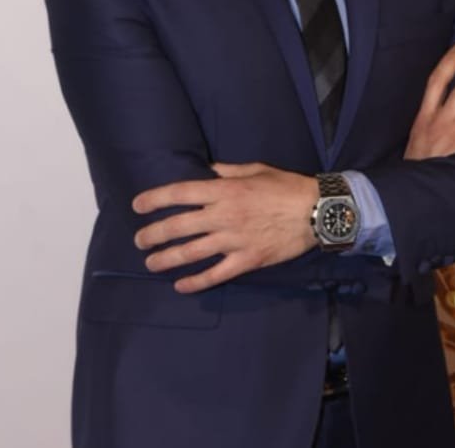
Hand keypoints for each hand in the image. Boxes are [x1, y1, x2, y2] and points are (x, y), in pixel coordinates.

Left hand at [132, 163, 318, 292]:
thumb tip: (207, 171)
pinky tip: (180, 285)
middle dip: (153, 234)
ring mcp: (234, 240)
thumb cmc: (287, 186)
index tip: (137, 206)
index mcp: (225, 190)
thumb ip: (227, 171)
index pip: (180, 193)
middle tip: (139, 240)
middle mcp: (223, 215)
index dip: (154, 199)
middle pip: (178, 226)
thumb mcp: (256, 169)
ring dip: (166, 259)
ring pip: (191, 253)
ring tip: (151, 263)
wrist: (317, 211)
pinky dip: (196, 282)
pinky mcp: (247, 260)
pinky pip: (215, 274)